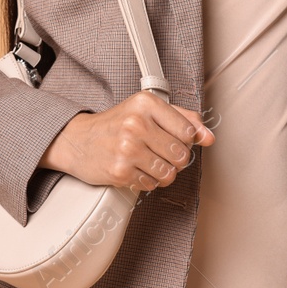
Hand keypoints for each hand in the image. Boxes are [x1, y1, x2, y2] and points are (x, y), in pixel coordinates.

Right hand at [39, 91, 213, 191]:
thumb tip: (209, 136)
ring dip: (162, 172)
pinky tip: (136, 168)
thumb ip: (183, 118)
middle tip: (160, 152)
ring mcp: (127, 148)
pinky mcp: (120, 171)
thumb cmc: (115, 124)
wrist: (78, 140)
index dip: (186, 140)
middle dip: (175, 159)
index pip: (189, 130)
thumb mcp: (148, 110)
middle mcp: (136, 123)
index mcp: (146, 103)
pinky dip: (147, 181)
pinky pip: (152, 184)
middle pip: (181, 154)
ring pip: (169, 173)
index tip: (175, 139)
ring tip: (148, 161)